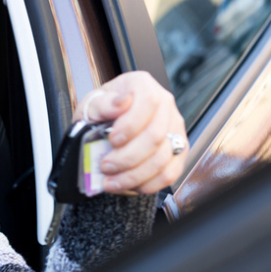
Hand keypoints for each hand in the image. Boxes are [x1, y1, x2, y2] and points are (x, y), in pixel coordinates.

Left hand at [74, 71, 186, 194]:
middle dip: (128, 157)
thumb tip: (120, 103)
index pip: (148, 102)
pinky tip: (129, 185)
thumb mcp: (92, 103)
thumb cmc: (101, 111)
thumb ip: (103, 104)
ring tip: (112, 181)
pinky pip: (171, 173)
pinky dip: (149, 184)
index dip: (131, 125)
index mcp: (142, 86)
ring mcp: (174, 128)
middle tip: (106, 166)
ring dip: (135, 175)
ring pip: (163, 158)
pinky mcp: (178, 151)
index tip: (112, 140)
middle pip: (156, 136)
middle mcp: (164, 105)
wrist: (107, 122)